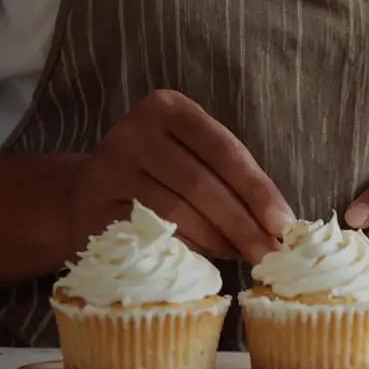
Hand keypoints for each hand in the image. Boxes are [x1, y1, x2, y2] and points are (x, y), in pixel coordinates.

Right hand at [68, 89, 292, 262]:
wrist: (85, 195)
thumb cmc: (157, 176)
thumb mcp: (191, 157)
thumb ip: (230, 179)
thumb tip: (279, 224)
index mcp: (168, 108)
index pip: (223, 149)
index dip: (257, 188)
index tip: (283, 223)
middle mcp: (135, 130)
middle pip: (202, 183)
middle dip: (243, 223)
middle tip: (271, 255)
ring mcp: (110, 168)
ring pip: (178, 213)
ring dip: (219, 241)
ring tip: (244, 256)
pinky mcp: (95, 208)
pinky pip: (152, 235)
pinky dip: (186, 251)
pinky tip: (208, 261)